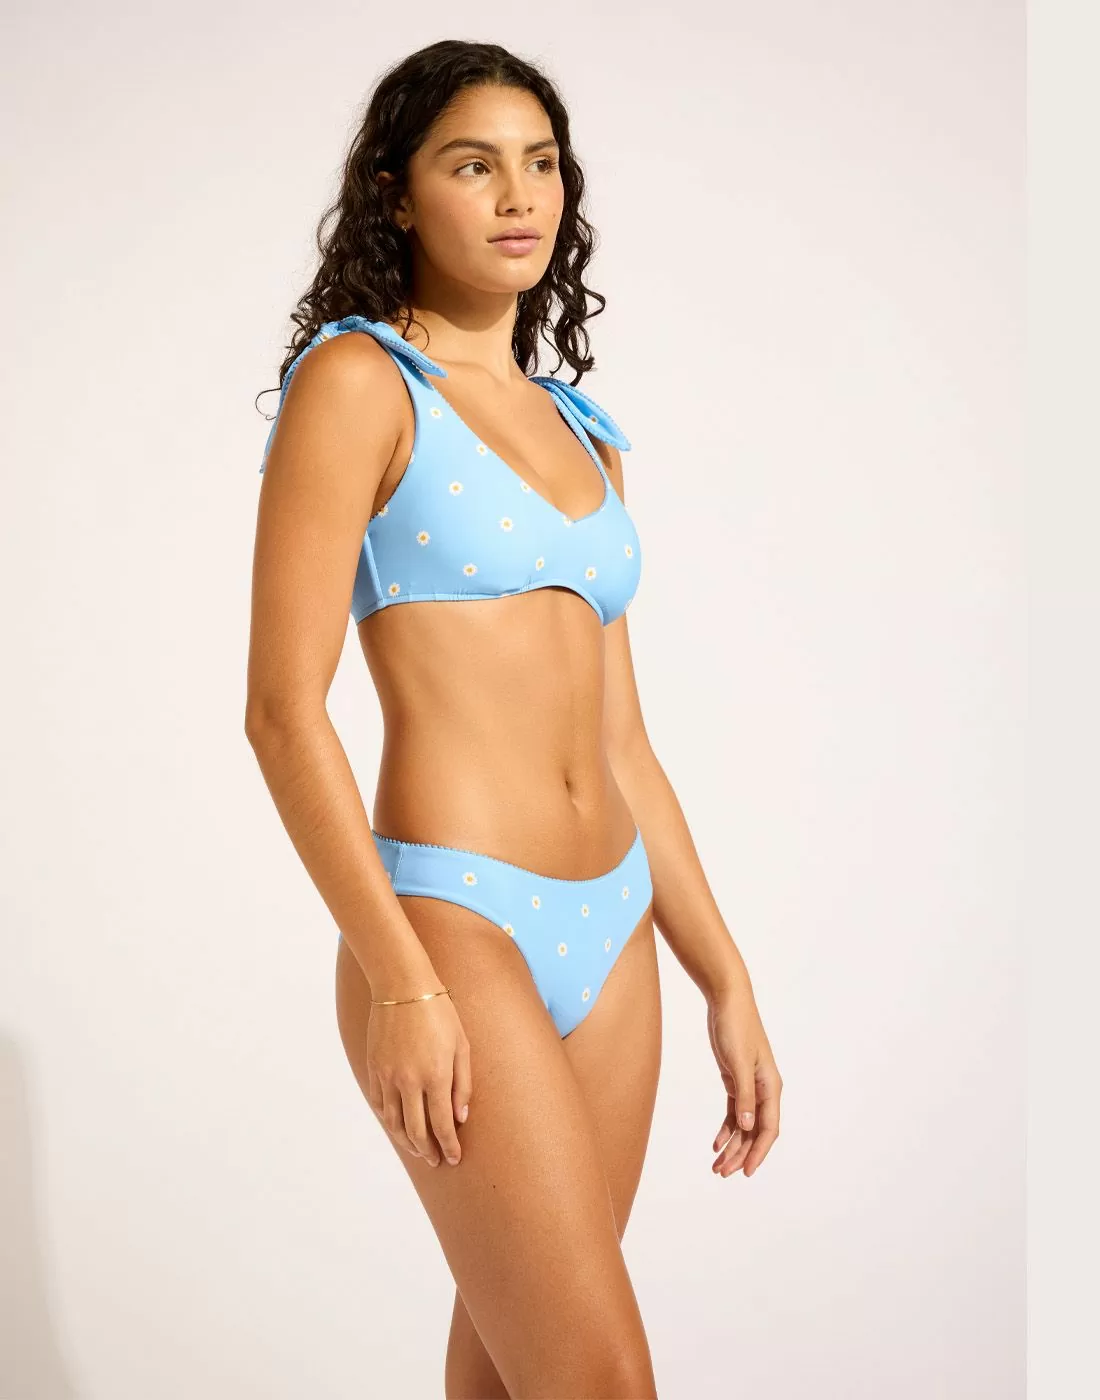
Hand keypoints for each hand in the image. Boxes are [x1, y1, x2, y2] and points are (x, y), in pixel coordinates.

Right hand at [365, 986, 471, 1167]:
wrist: (402, 987)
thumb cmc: (439, 1012)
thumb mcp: (462, 1045)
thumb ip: (463, 1084)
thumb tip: (461, 1117)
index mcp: (436, 1075)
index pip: (443, 1124)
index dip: (449, 1146)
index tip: (454, 1158)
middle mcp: (410, 1081)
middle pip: (416, 1131)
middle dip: (428, 1151)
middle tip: (436, 1160)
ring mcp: (388, 1076)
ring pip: (394, 1122)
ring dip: (406, 1141)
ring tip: (417, 1149)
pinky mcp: (374, 1068)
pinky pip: (380, 1104)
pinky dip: (389, 1120)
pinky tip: (398, 1124)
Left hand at [706, 979, 781, 1177]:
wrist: (727, 1001)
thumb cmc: (735, 1027)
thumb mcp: (737, 1062)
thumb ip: (744, 1095)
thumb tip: (748, 1127)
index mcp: (770, 1086)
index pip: (768, 1128)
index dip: (758, 1152)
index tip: (746, 1172)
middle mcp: (764, 1089)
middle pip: (755, 1131)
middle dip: (741, 1154)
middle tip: (722, 1173)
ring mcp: (750, 1085)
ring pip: (744, 1124)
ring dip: (732, 1145)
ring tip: (717, 1166)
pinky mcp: (736, 1080)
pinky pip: (734, 1112)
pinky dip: (726, 1129)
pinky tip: (716, 1143)